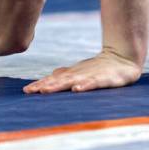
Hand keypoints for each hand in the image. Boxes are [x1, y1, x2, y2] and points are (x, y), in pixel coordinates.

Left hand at [23, 47, 141, 93]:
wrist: (122, 58)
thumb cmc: (99, 67)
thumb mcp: (80, 71)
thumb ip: (66, 74)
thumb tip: (50, 76)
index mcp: (72, 74)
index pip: (53, 80)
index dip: (39, 84)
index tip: (26, 90)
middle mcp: (78, 74)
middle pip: (58, 81)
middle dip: (44, 85)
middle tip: (30, 91)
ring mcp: (90, 76)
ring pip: (71, 81)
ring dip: (58, 86)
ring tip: (45, 90)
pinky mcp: (104, 79)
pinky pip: (93, 83)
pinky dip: (84, 86)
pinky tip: (77, 89)